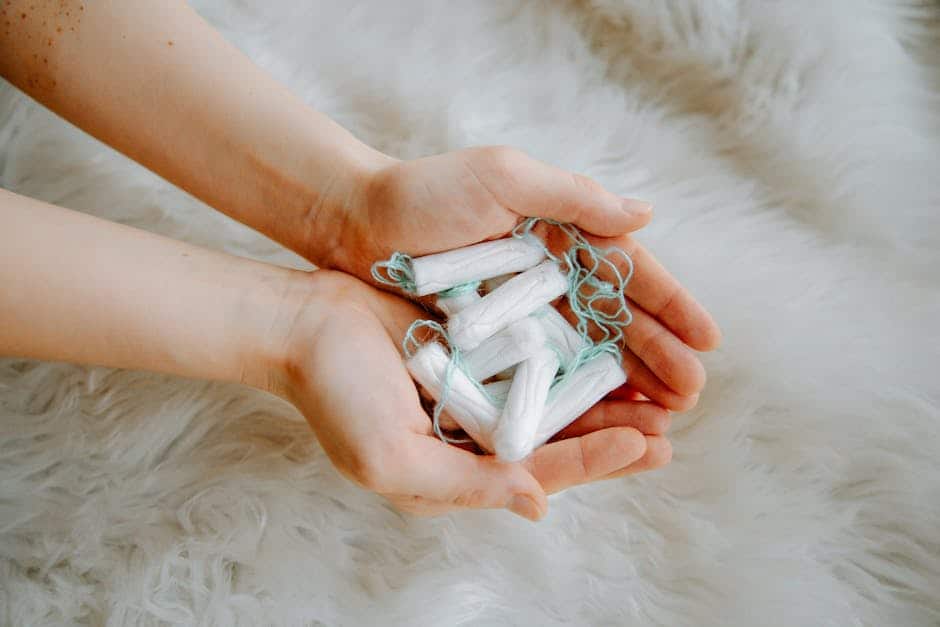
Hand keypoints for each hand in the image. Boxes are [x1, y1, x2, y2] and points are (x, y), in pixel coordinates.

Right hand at [271, 270, 672, 519]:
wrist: (303, 325)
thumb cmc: (337, 398)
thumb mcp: (393, 462)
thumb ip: (465, 486)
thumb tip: (538, 507)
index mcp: (456, 471)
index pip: (538, 473)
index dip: (593, 462)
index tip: (644, 447)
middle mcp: (473, 435)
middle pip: (557, 440)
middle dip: (613, 435)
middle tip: (671, 426)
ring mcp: (477, 388)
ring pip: (554, 398)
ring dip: (603, 396)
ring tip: (658, 392)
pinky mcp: (477, 346)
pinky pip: (533, 353)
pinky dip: (571, 353)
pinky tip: (608, 344)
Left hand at [318, 147, 720, 410]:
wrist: (353, 223)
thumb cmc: (426, 193)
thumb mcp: (504, 178)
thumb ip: (574, 197)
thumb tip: (647, 216)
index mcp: (560, 232)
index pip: (627, 273)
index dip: (668, 306)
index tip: (708, 340)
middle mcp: (548, 275)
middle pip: (614, 321)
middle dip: (657, 356)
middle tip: (693, 395)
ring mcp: (519, 312)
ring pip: (584, 351)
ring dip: (627, 383)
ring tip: (664, 415)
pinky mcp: (489, 342)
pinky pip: (539, 370)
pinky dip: (572, 392)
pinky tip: (601, 418)